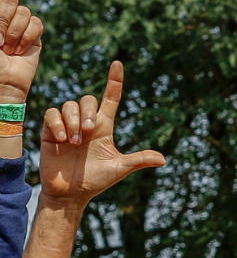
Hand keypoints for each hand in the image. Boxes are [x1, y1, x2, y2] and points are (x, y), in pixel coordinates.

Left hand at [0, 0, 43, 104]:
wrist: (2, 84)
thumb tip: (12, 3)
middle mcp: (3, 20)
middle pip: (11, 0)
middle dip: (6, 22)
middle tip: (0, 42)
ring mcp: (18, 27)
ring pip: (24, 11)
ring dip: (16, 33)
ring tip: (9, 50)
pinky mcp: (34, 37)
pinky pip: (37, 24)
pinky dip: (28, 37)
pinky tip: (20, 51)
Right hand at [40, 61, 165, 205]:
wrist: (70, 193)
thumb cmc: (95, 180)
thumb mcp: (119, 168)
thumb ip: (138, 160)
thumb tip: (163, 160)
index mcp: (105, 127)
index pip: (111, 98)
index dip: (114, 80)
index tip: (118, 63)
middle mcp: (86, 123)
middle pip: (88, 99)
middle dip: (88, 112)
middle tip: (88, 132)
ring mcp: (68, 126)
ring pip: (69, 105)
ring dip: (73, 121)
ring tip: (75, 142)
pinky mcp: (51, 131)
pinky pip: (51, 114)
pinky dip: (58, 123)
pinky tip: (63, 139)